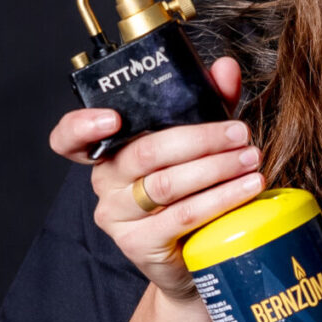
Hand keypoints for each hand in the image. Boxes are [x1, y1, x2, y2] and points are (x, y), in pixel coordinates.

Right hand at [48, 56, 264, 299]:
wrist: (195, 255)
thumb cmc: (193, 186)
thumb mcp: (200, 139)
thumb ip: (210, 102)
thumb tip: (226, 67)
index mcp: (109, 150)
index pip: (69, 139)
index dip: (81, 126)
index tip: (111, 117)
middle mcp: (105, 182)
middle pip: (146, 152)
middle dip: (201, 139)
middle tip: (241, 134)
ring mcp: (117, 216)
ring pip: (167, 184)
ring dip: (217, 168)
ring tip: (251, 159)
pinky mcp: (138, 244)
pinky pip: (183, 215)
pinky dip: (221, 198)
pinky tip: (247, 189)